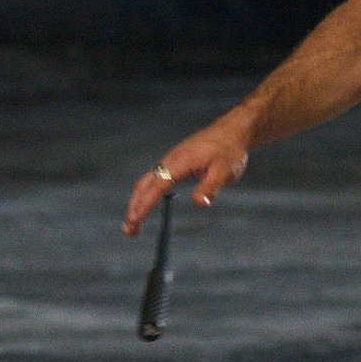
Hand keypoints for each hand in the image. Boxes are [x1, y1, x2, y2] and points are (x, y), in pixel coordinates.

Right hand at [122, 119, 250, 234]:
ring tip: (133, 224)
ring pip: (146, 183)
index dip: (145, 204)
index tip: (135, 219)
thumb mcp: (224, 171)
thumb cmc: (228, 150)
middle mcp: (170, 161)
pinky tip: (145, 205)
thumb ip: (210, 187)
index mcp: (180, 162)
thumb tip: (199, 203)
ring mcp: (170, 161)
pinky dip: (145, 194)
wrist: (231, 131)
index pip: (157, 186)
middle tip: (129, 230)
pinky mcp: (173, 163)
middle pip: (144, 185)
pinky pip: (153, 180)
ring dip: (137, 202)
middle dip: (133, 207)